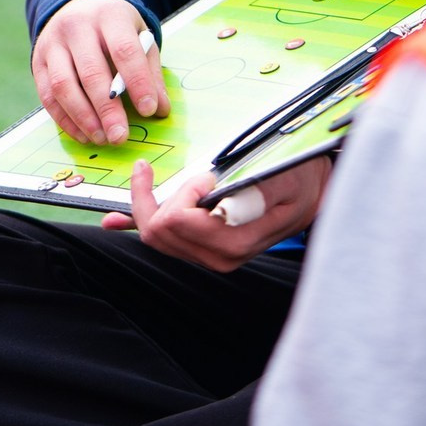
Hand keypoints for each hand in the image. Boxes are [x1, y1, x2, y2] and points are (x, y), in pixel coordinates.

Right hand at [31, 0, 169, 145]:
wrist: (77, 4)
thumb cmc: (114, 27)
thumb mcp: (138, 35)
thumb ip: (150, 71)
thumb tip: (160, 109)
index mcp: (109, 15)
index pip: (124, 49)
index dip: (138, 82)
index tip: (149, 110)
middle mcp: (77, 26)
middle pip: (91, 71)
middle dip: (107, 109)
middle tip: (121, 137)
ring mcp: (53, 43)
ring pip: (63, 85)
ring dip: (83, 118)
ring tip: (102, 138)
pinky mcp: (38, 61)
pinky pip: (48, 95)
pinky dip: (65, 120)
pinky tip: (84, 134)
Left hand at [100, 157, 332, 272]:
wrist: (312, 195)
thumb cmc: (297, 178)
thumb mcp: (279, 175)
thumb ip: (243, 188)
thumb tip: (206, 194)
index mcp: (232, 241)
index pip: (176, 222)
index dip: (182, 193)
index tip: (204, 175)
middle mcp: (217, 256)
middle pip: (158, 232)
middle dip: (152, 197)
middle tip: (158, 169)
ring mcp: (209, 256)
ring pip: (155, 236)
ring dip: (146, 204)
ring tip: (146, 175)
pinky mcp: (203, 249)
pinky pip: (163, 241)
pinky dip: (137, 223)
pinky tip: (114, 220)